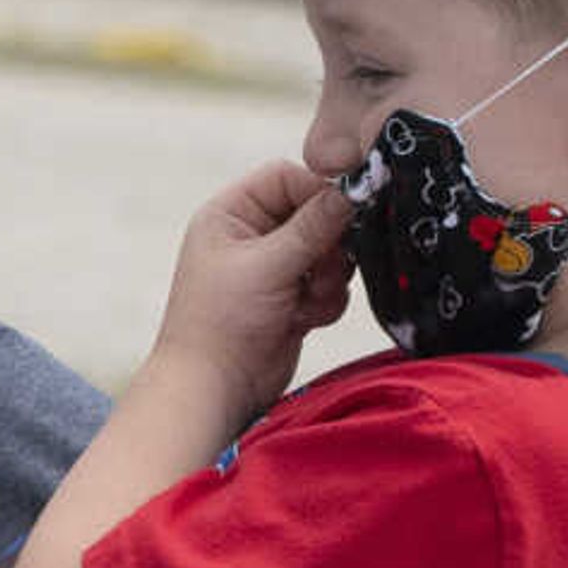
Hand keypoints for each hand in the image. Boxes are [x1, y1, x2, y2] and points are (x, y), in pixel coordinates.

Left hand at [154, 159, 355, 417]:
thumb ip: (314, 224)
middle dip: (326, 245)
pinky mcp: (292, 298)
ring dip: (327, 278)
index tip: (344, 212)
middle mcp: (250, 236)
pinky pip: (331, 284)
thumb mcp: (268, 264)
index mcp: (229, 215)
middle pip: (316, 213)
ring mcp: (273, 268)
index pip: (287, 177)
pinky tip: (302, 321)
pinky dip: (324, 302)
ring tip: (304, 301)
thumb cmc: (221, 323)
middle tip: (318, 270)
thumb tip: (354, 187)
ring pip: (330, 251)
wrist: (214, 390)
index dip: (318, 191)